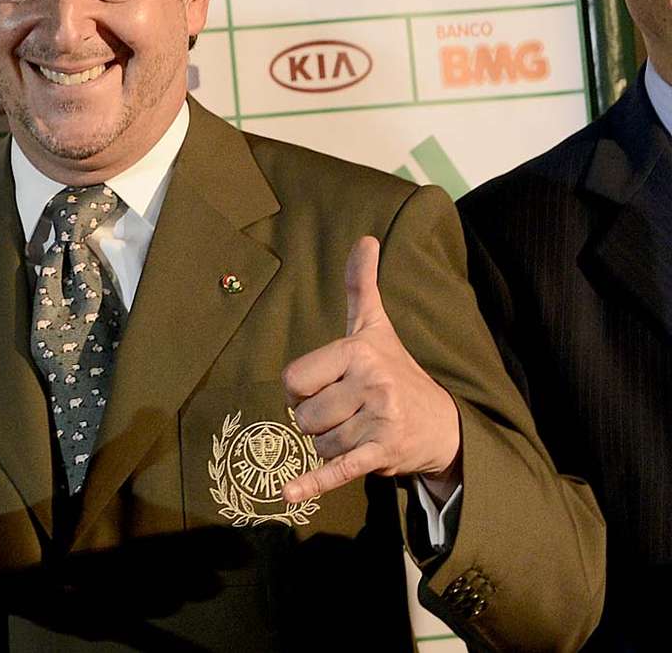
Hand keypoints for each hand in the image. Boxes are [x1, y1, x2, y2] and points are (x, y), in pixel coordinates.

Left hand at [281, 236, 461, 504]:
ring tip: (357, 432)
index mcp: (359, 351)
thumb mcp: (377, 327)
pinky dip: (312, 484)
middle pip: (303, 416)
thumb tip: (365, 238)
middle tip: (347, 413)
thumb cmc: (398, 372)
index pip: (293, 380)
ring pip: (317, 443)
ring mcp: (378, 419)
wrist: (444, 425)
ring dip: (329, 445)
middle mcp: (371, 382)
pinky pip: (337, 469)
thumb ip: (362, 285)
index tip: (328, 387)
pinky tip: (288, 494)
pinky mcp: (382, 453)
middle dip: (317, 421)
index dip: (302, 391)